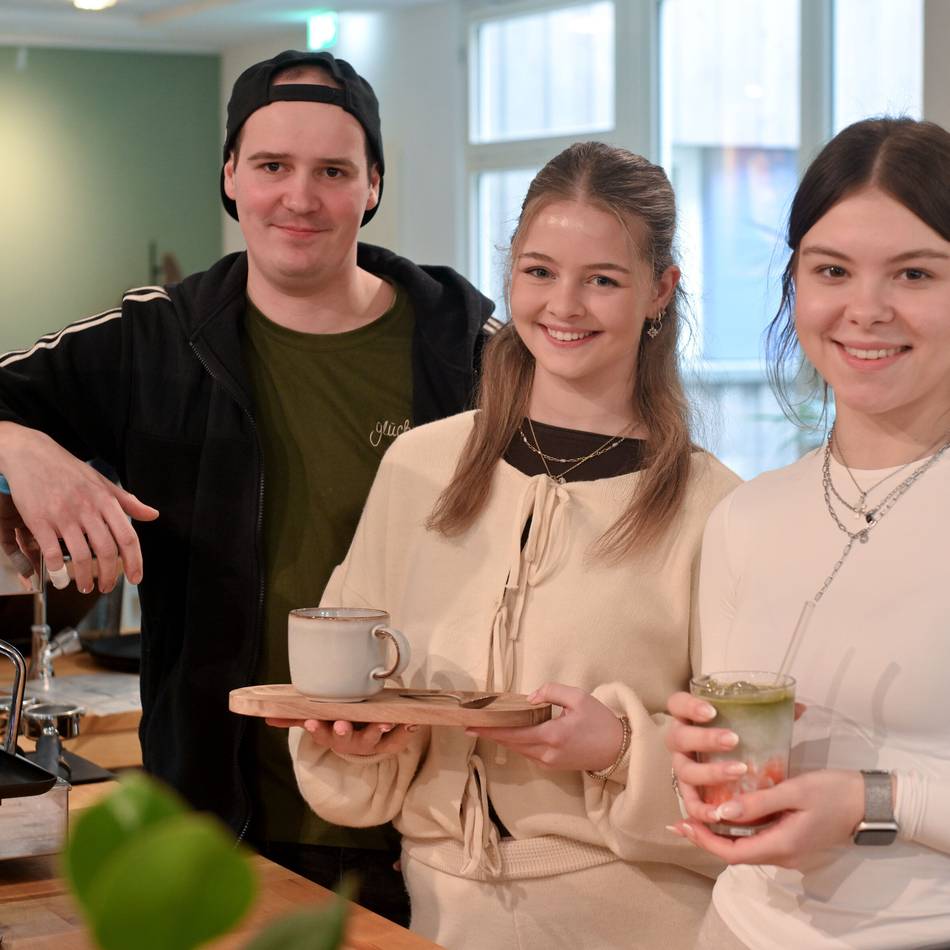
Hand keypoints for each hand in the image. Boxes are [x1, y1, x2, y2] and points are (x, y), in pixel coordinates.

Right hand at [0, 424, 158, 592]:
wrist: (31, 454)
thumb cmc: (69, 470)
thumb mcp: (103, 482)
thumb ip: (128, 502)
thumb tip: (153, 515)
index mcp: (106, 501)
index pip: (128, 537)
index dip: (134, 561)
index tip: (135, 578)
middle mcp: (88, 509)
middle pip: (107, 551)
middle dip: (109, 576)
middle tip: (107, 588)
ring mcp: (63, 516)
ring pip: (81, 556)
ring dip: (85, 578)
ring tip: (85, 587)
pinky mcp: (40, 521)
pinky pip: (52, 553)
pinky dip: (58, 571)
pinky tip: (59, 579)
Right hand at [266, 717, 417, 756]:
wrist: (364, 741)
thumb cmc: (338, 724)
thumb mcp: (318, 720)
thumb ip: (295, 717)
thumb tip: (267, 717)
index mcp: (333, 736)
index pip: (322, 735)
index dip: (318, 729)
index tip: (312, 721)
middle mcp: (352, 743)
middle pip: (347, 741)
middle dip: (344, 733)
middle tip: (343, 724)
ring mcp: (372, 743)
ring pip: (374, 741)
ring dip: (378, 732)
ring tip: (384, 722)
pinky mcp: (390, 743)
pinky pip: (399, 741)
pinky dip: (406, 733)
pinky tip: (412, 723)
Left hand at [465, 682, 623, 771]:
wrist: (619, 750)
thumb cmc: (600, 721)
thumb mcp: (579, 697)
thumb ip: (552, 692)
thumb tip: (531, 698)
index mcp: (552, 735)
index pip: (513, 734)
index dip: (491, 730)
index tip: (471, 725)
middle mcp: (547, 753)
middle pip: (512, 744)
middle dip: (491, 734)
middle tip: (471, 724)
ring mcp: (550, 762)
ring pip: (519, 750)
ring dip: (503, 739)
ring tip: (487, 726)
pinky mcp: (554, 766)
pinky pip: (529, 753)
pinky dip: (517, 742)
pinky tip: (511, 732)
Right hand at [665, 691, 807, 824]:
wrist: (734, 765)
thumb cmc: (740, 738)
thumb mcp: (752, 723)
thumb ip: (771, 713)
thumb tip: (800, 709)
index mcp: (689, 718)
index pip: (677, 704)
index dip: (689, 706)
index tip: (712, 711)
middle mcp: (681, 743)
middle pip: (678, 738)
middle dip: (704, 739)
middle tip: (733, 740)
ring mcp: (683, 767)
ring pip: (684, 771)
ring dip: (709, 773)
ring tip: (738, 772)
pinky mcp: (690, 793)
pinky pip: (689, 803)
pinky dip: (701, 809)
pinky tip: (718, 813)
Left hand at [667, 769, 864, 869]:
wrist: (868, 802)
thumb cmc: (832, 793)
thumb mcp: (795, 791)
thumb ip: (759, 802)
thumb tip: (722, 812)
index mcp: (781, 845)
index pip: (732, 852)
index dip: (704, 840)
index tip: (682, 824)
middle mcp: (781, 853)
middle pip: (734, 852)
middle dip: (706, 837)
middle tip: (680, 819)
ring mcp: (787, 848)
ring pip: (744, 846)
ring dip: (719, 833)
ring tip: (696, 811)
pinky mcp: (791, 838)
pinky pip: (756, 838)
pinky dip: (736, 828)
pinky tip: (725, 809)